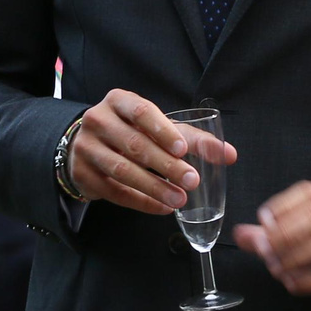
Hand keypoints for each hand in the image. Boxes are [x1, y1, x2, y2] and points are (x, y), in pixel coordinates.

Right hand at [68, 89, 233, 214]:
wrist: (85, 145)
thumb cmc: (129, 131)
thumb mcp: (156, 127)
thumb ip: (191, 139)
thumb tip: (229, 154)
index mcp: (117, 102)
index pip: (140, 111)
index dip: (162, 130)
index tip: (182, 149)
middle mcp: (97, 120)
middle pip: (133, 144)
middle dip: (165, 165)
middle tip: (192, 180)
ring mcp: (86, 148)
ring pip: (122, 170)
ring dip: (154, 187)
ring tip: (179, 199)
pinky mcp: (82, 174)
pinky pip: (114, 192)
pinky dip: (141, 202)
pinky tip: (162, 208)